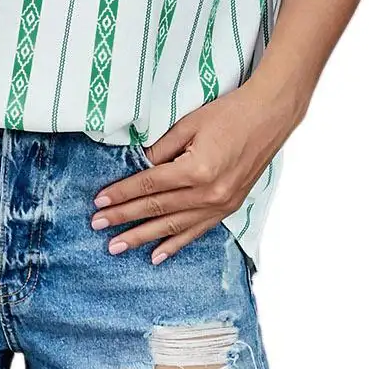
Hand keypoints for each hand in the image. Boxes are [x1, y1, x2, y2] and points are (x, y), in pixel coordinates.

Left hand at [90, 78, 303, 263]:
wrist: (270, 117)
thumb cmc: (229, 113)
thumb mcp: (189, 124)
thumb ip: (161, 149)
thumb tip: (137, 167)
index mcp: (196, 169)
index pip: (149, 185)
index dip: (122, 194)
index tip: (99, 203)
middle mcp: (208, 193)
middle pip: (157, 209)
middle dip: (124, 219)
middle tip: (98, 228)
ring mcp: (220, 204)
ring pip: (174, 226)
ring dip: (144, 237)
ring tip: (118, 246)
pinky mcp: (229, 207)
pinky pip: (197, 231)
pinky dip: (176, 244)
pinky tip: (157, 255)